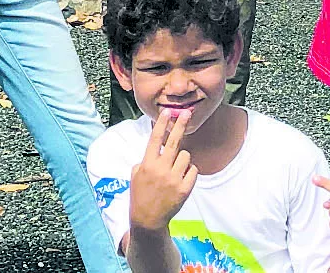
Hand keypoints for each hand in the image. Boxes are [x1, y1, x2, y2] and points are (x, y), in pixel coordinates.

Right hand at [129, 109, 196, 232]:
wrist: (148, 219)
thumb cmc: (141, 195)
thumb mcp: (136, 176)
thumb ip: (144, 161)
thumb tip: (156, 148)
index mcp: (147, 164)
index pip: (155, 139)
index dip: (162, 124)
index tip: (168, 112)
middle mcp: (160, 169)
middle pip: (174, 141)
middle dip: (180, 125)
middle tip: (187, 113)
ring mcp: (173, 179)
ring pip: (186, 156)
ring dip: (182, 159)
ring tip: (175, 171)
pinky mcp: (184, 188)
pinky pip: (193, 170)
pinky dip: (189, 172)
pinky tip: (181, 179)